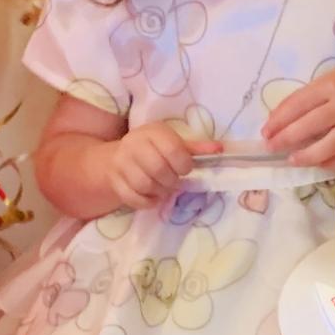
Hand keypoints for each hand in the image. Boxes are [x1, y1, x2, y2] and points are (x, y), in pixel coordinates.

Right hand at [103, 122, 221, 211]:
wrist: (115, 158)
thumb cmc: (151, 149)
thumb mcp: (171, 142)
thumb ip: (195, 148)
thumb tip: (220, 149)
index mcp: (152, 132)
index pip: (173, 149)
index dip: (184, 164)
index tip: (185, 169)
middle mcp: (133, 144)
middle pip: (158, 169)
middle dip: (172, 180)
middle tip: (175, 181)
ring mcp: (120, 164)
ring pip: (145, 185)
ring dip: (160, 192)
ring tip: (164, 188)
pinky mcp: (114, 182)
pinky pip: (134, 199)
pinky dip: (148, 202)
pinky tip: (153, 196)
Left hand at [262, 70, 334, 171]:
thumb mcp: (333, 80)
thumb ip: (308, 97)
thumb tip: (277, 120)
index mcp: (332, 84)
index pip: (296, 104)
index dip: (277, 120)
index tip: (265, 131)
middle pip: (306, 127)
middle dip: (283, 139)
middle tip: (270, 147)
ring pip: (323, 149)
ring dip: (303, 157)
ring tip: (291, 160)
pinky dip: (325, 163)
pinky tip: (316, 162)